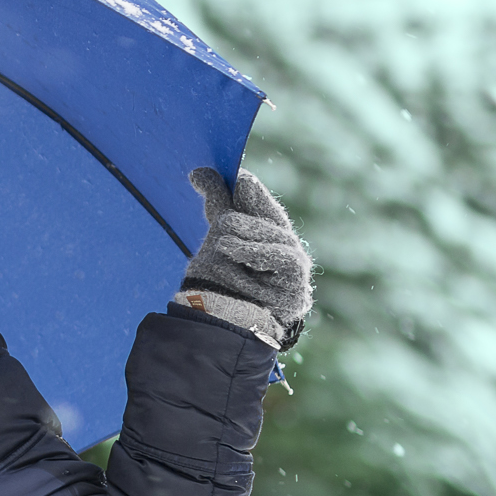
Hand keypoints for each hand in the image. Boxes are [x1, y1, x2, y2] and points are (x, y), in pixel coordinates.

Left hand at [175, 168, 312, 348]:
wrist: (218, 324)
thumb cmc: (219, 281)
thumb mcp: (217, 235)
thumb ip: (215, 202)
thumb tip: (198, 171)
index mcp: (268, 235)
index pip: (263, 206)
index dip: (252, 192)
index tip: (238, 178)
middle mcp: (285, 250)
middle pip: (271, 219)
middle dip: (245, 216)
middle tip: (222, 222)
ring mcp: (295, 271)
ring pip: (275, 238)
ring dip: (246, 238)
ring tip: (223, 244)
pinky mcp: (297, 290)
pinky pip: (283, 258)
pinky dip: (258, 252)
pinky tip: (234, 251)